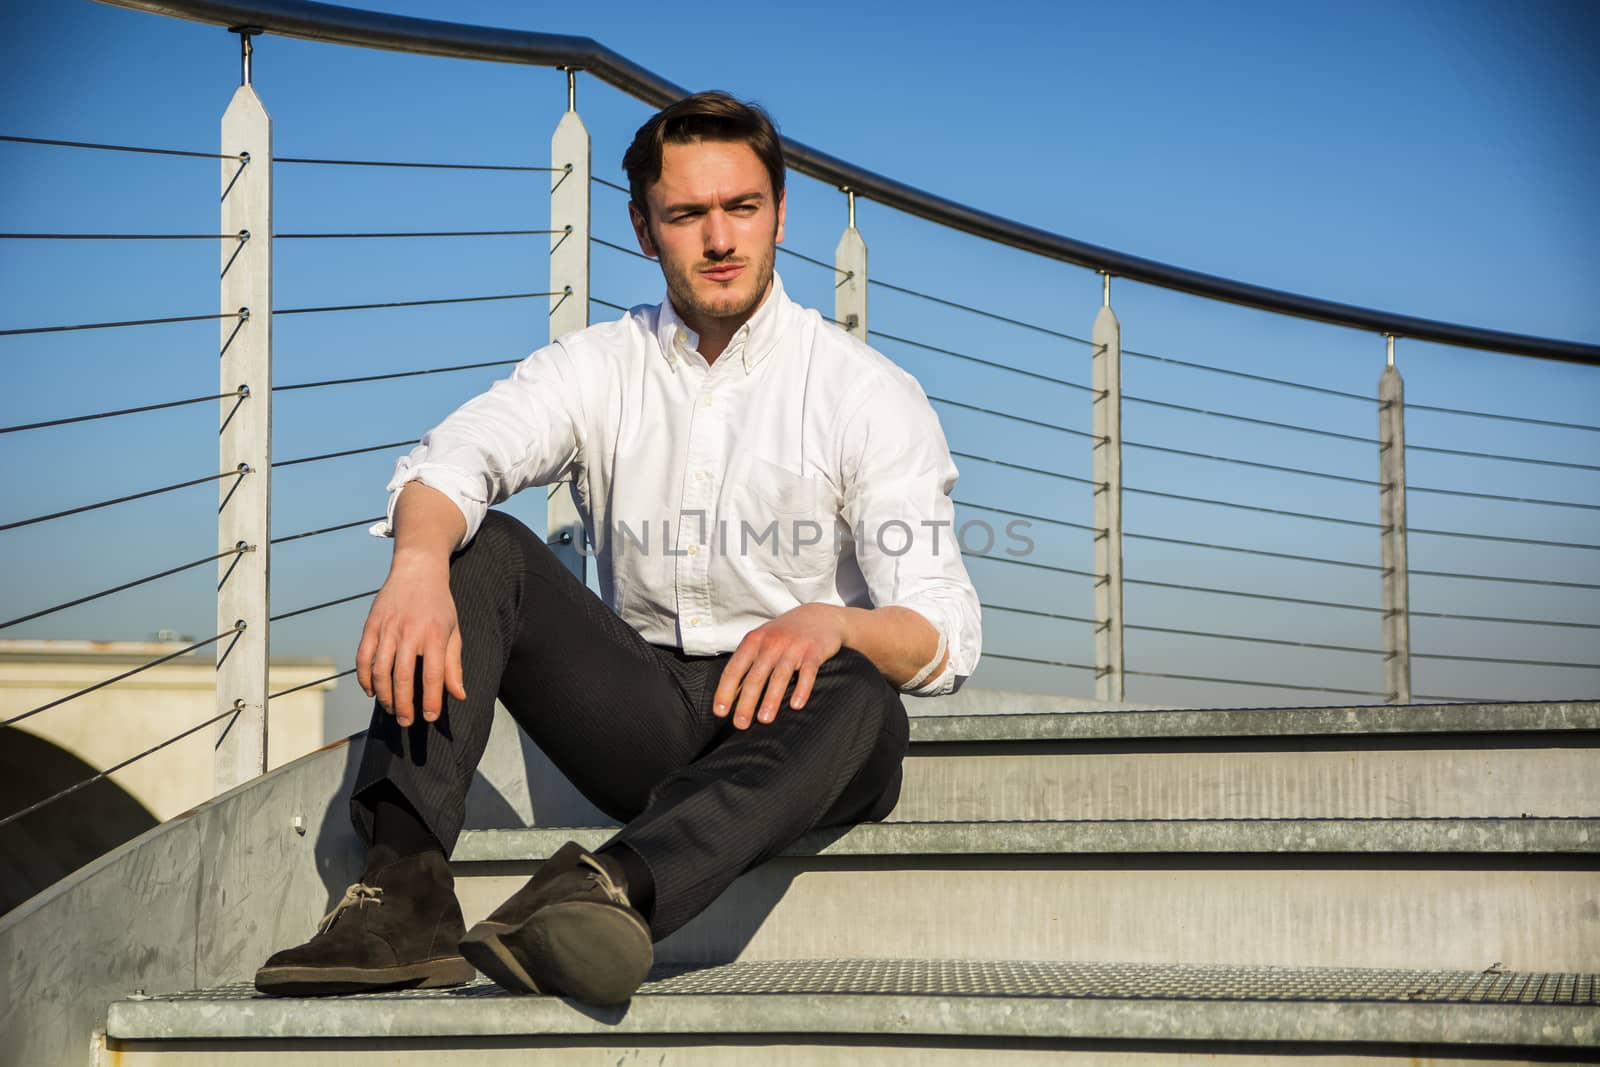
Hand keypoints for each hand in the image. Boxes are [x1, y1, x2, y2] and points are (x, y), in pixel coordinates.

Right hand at [355, 550, 466, 727]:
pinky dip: (364, 678)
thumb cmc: (439, 605)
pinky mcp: (371, 625)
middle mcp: (409, 632)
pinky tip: (371, 691)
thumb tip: (459, 695)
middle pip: (403, 677)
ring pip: (379, 671)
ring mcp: (387, 628)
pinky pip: (363, 657)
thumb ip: (453, 665)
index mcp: (434, 635)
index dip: (432, 699)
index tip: (430, 717)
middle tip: (406, 721)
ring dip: (384, 695)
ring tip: (391, 709)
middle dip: (404, 705)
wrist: (418, 570)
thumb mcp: (453, 632)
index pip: (433, 675)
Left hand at [713, 604, 847, 729]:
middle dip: (746, 702)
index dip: (725, 691)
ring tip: (764, 720)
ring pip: (779, 676)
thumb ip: (747, 665)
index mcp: (754, 641)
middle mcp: (772, 643)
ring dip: (771, 699)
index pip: (735, 669)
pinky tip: (796, 706)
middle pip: (756, 676)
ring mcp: (794, 647)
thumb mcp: (762, 642)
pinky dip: (802, 689)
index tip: (720, 712)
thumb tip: (730, 696)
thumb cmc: (785, 634)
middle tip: (740, 724)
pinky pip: (807, 672)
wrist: (820, 617)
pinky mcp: (814, 651)